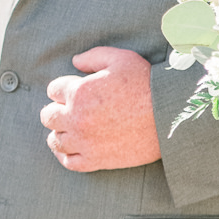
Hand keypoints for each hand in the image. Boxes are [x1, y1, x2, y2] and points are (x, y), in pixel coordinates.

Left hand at [41, 47, 160, 172]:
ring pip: (55, 140)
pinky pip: (68, 161)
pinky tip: (71, 148)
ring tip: (71, 128)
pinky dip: (65, 155)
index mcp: (79, 92)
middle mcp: (76, 118)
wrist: (169, 115)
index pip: (53, 90)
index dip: (63, 87)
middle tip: (71, 108)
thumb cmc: (147, 83)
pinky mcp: (95, 160)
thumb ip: (94, 57)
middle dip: (57, 109)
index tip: (74, 89)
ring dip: (60, 132)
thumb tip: (75, 61)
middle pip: (48, 116)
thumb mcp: (121, 58)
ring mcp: (84, 142)